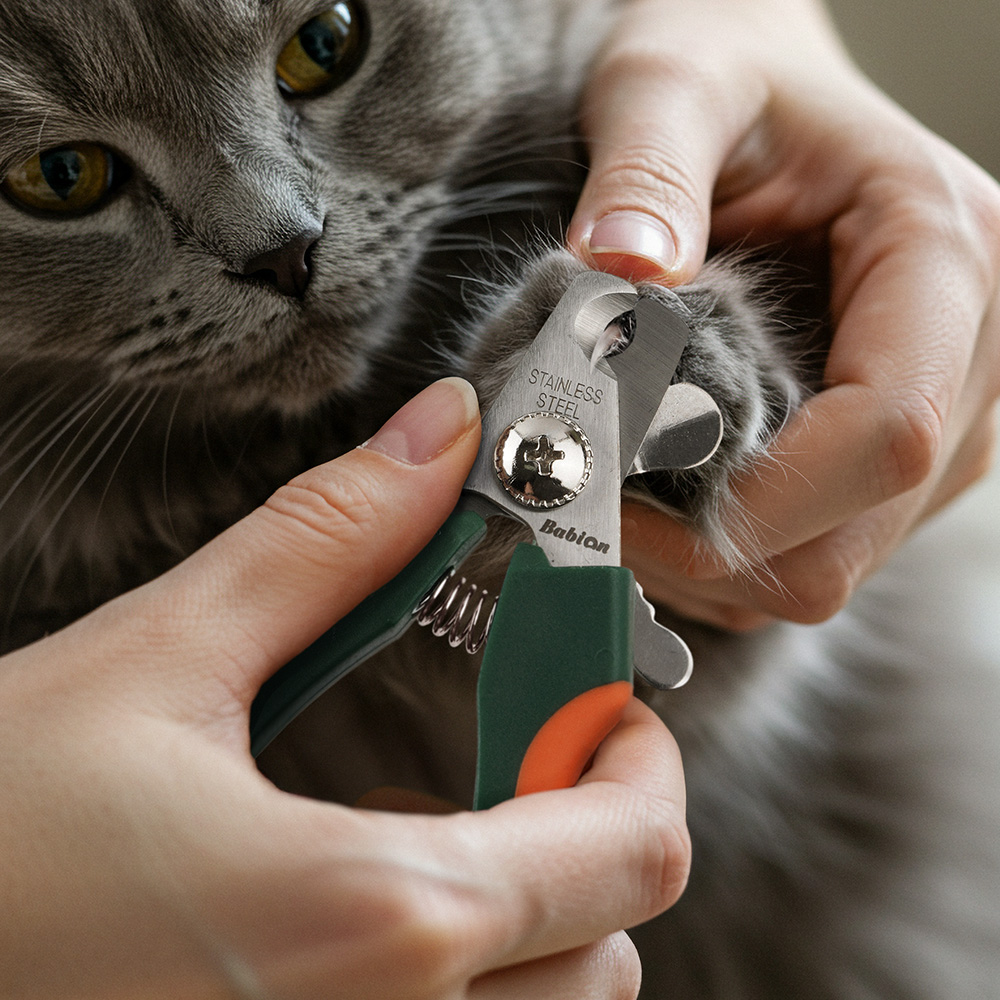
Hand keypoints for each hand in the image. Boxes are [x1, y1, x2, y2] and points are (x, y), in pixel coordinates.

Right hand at [0, 378, 688, 998]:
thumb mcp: (159, 667)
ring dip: (531, 904)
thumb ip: (326, 545)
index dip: (638, 753)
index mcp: (375, 923)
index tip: (596, 695)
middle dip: (586, 825)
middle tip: (513, 744)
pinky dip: (462, 971)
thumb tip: (432, 439)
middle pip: (612, 940)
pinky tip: (354, 904)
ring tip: (419, 820)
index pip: (633, 852)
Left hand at [569, 0, 999, 629]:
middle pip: (849, 534)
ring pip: (825, 567)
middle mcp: (969, 358)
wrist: (758, 100)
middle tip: (586, 501)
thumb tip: (619, 272)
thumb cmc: (726, 77)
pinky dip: (723, 556)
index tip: (612, 495)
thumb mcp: (674, 81)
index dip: (749, 501)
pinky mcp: (890, 462)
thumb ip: (648, 165)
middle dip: (705, 549)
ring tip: (614, 495)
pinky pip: (810, 557)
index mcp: (946, 257)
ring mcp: (937, 420)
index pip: (884, 434)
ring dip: (704, 562)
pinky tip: (658, 501)